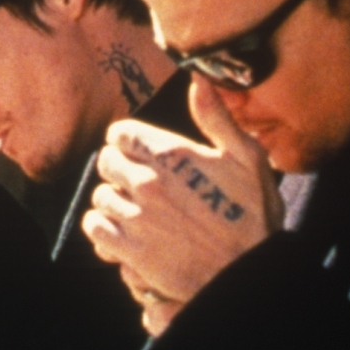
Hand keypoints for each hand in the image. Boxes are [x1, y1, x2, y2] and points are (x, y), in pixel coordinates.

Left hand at [82, 78, 283, 330]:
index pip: (120, 133)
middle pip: (106, 161)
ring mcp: (135, 216)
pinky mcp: (129, 249)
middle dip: (120, 168)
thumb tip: (197, 76)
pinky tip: (124, 231)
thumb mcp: (248, 158)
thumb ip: (216, 117)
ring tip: (136, 210)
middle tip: (140, 182)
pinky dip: (104, 228)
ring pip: (100, 196)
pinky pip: (95, 227)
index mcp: (170, 154)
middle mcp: (146, 181)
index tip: (141, 152)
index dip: (129, 141)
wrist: (249, 273)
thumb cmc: (254, 215)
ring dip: (114, 201)